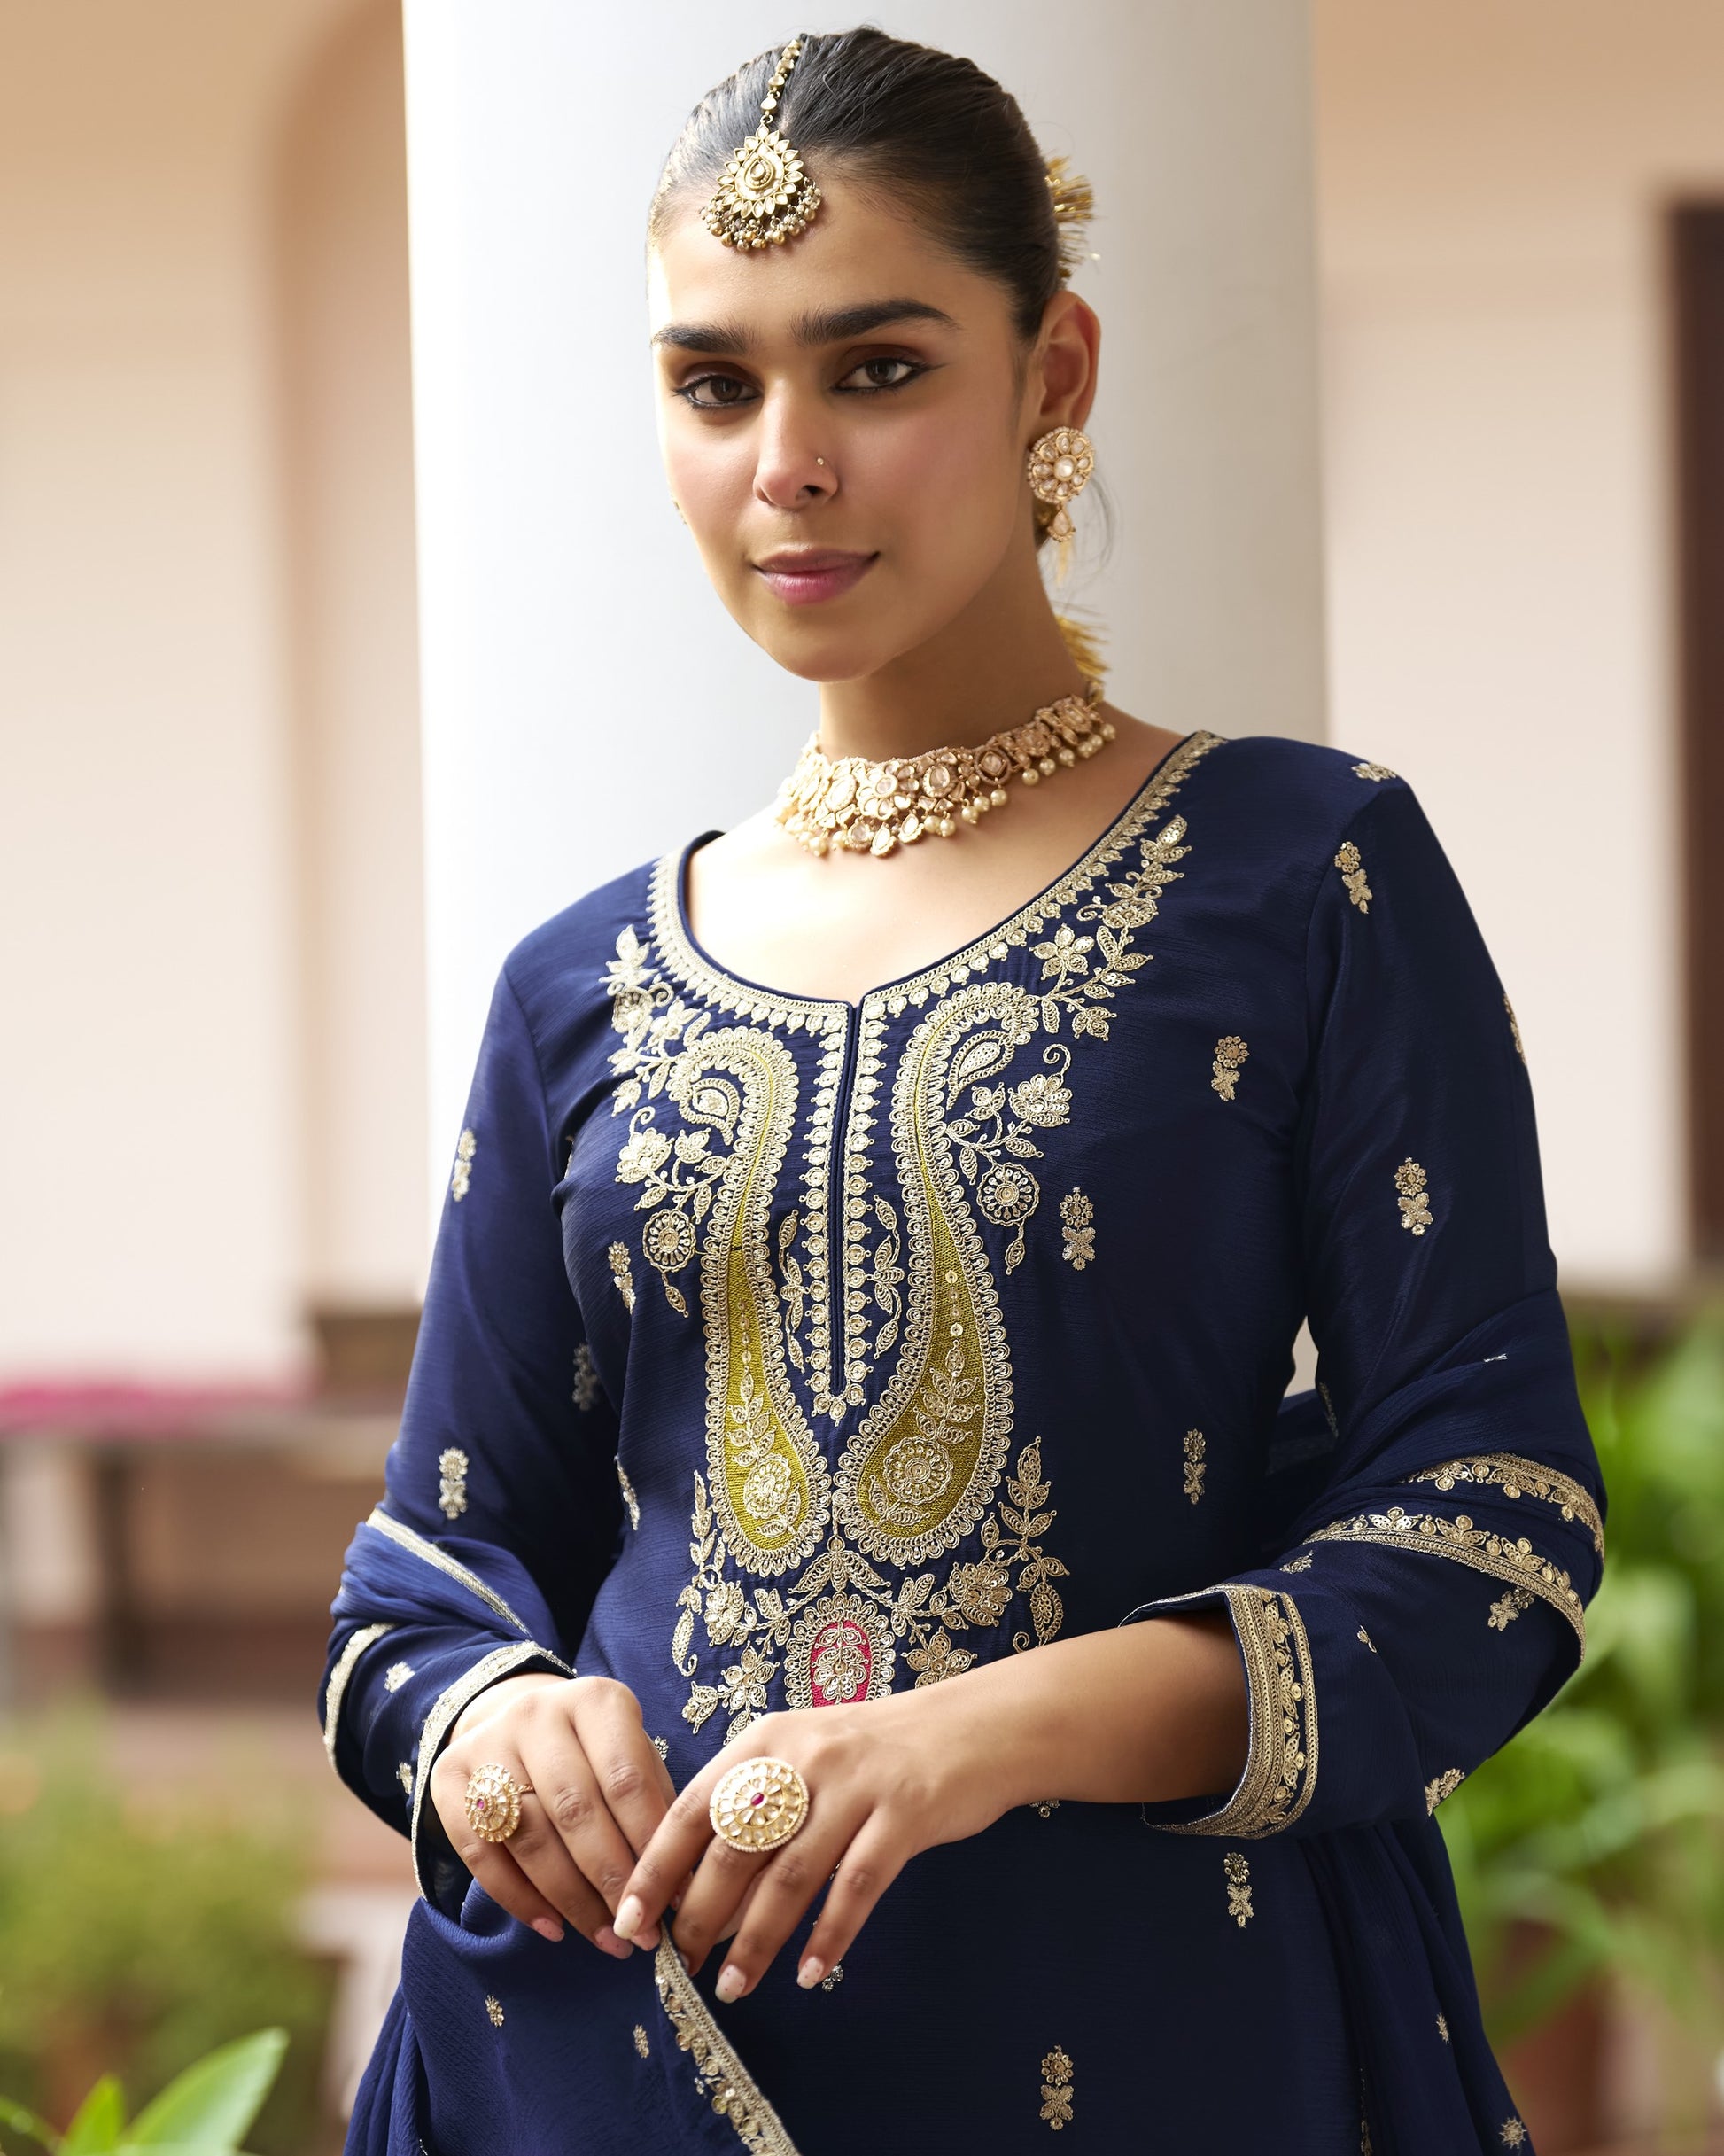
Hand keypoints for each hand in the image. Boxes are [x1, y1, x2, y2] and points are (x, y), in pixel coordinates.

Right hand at [431, 1672, 676, 1956]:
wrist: (518, 1718)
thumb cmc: (597, 1753)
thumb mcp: (635, 1757)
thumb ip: (655, 1809)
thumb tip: (681, 1886)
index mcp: (595, 1700)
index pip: (626, 1778)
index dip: (649, 1844)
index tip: (672, 1899)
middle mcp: (537, 1712)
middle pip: (575, 1810)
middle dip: (612, 1880)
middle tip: (640, 1932)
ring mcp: (487, 1743)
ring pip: (529, 1837)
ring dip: (571, 1900)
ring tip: (607, 1940)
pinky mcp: (447, 1778)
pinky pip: (481, 1853)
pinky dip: (519, 1900)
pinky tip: (555, 1928)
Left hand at [609, 1681, 1006, 1999]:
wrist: (969, 1727)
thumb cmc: (873, 1752)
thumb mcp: (803, 1755)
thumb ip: (756, 1805)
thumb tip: (700, 1889)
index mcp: (766, 1740)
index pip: (694, 1808)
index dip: (657, 1868)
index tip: (630, 1920)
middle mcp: (804, 1757)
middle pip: (737, 1849)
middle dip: (701, 1917)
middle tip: (683, 1966)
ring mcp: (856, 1785)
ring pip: (791, 1876)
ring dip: (757, 1940)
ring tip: (733, 1986)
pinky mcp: (904, 1813)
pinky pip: (858, 1886)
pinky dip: (830, 1935)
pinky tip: (810, 1974)